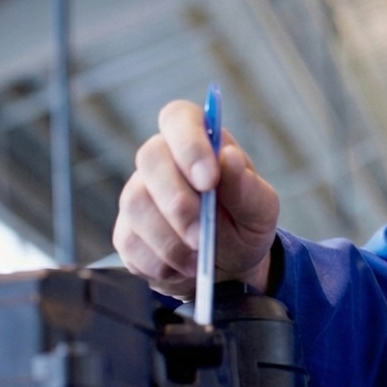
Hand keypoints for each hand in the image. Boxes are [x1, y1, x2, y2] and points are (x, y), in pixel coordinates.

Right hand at [113, 99, 279, 297]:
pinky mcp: (125, 230)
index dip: (189, 144)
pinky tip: (183, 267)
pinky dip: (160, 262)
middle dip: (178, 200)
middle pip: (150, 157)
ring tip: (200, 257)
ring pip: (136, 202)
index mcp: (200, 142)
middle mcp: (163, 161)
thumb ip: (248, 187)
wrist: (229, 269)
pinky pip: (130, 242)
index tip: (209, 179)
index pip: (178, 117)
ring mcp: (138, 193)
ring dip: (170, 238)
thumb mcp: (261, 211)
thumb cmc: (244, 227)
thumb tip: (229, 158)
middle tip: (201, 235)